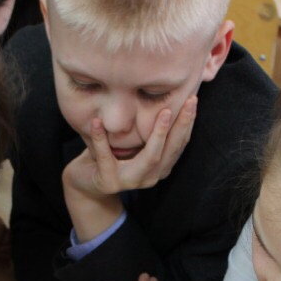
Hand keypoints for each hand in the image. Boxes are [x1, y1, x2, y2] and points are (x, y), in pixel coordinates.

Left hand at [63, 97, 197, 199]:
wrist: (87, 183)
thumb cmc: (112, 157)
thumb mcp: (134, 143)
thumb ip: (148, 131)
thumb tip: (165, 96)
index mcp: (159, 168)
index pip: (179, 145)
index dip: (187, 124)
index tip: (193, 100)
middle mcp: (149, 177)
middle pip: (171, 150)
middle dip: (181, 125)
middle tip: (189, 102)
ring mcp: (130, 182)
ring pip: (150, 157)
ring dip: (158, 134)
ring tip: (163, 112)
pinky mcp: (109, 182)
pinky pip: (105, 158)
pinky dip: (101, 139)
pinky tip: (97, 121)